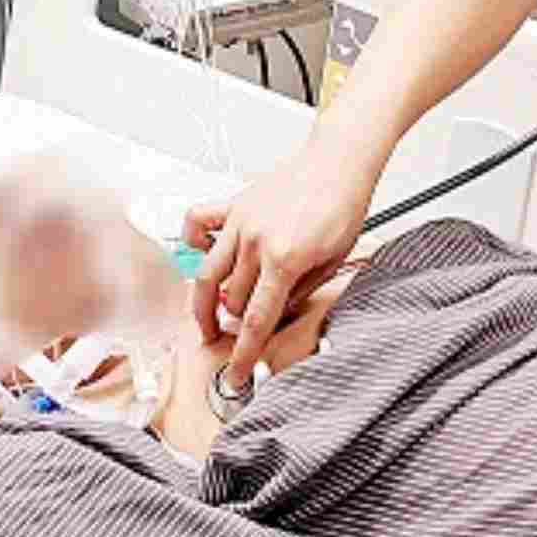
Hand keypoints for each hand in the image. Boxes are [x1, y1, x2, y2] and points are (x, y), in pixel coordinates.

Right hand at [184, 138, 377, 389]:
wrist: (338, 162)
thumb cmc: (342, 205)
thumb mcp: (334, 260)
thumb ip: (300, 292)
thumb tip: (276, 316)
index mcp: (286, 259)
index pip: (257, 320)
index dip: (244, 354)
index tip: (238, 374)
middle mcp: (257, 242)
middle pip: (231, 301)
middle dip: (235, 324)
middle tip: (239, 335)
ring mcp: (241, 222)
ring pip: (207, 275)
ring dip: (205, 303)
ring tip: (210, 319)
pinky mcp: (234, 205)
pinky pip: (197, 224)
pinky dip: (194, 243)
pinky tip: (204, 256)